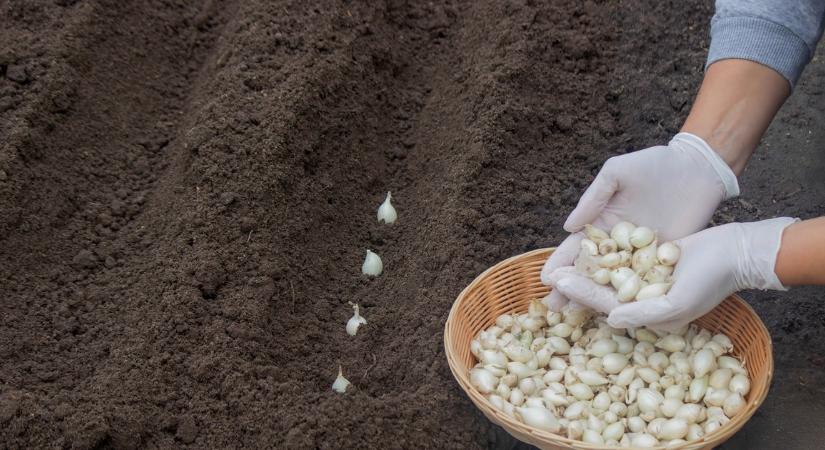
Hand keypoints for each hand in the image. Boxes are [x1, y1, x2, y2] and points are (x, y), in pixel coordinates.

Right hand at [540, 132, 738, 310]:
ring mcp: (640, 254)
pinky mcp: (663, 260)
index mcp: (601, 221)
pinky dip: (631, 298)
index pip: (575, 247)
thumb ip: (593, 198)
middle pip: (590, 270)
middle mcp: (617, 242)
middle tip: (555, 308)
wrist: (698, 169)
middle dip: (571, 288)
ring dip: (597, 298)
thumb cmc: (655, 164)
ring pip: (613, 281)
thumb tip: (568, 227)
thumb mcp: (618, 172)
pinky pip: (643, 281)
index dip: (560, 262)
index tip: (547, 279)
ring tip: (581, 316)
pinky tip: (620, 314)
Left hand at [546, 217, 796, 330]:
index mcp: (651, 317)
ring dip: (586, 271)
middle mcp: (647, 303)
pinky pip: (624, 261)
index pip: (608, 306)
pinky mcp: (652, 262)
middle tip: (550, 276)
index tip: (558, 284)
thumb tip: (610, 320)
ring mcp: (649, 283)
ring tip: (561, 263)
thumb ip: (644, 315)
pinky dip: (604, 256)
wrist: (737, 251)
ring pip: (610, 277)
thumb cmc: (711, 280)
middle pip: (604, 293)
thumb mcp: (678, 303)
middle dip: (577, 285)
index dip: (582, 295)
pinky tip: (585, 247)